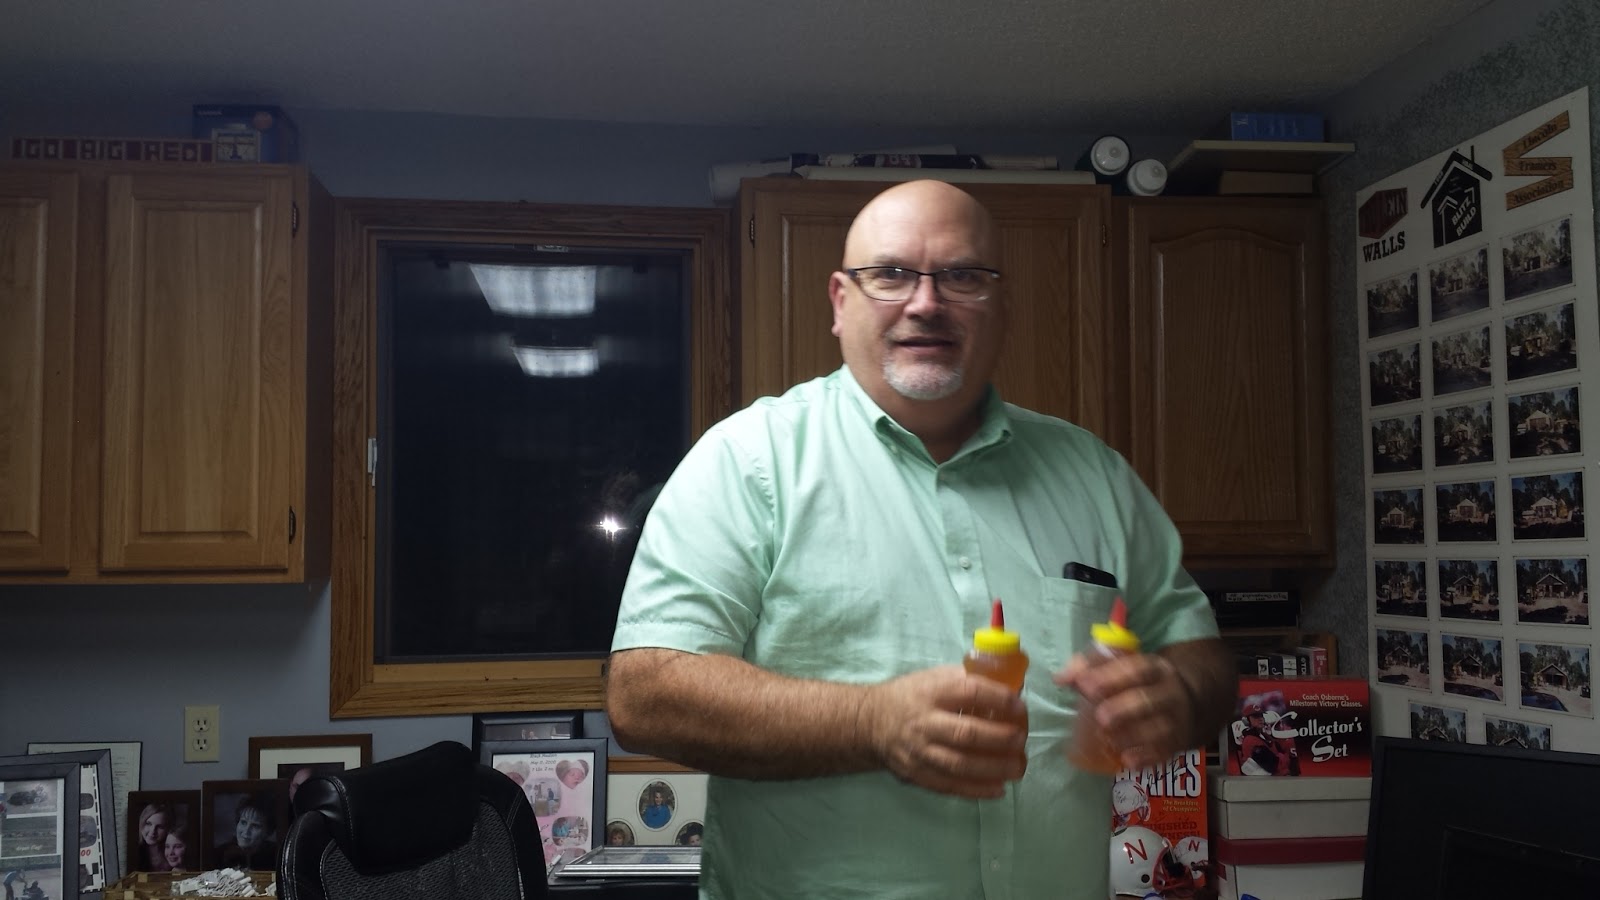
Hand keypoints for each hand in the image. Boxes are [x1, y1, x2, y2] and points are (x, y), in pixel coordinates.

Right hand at [861, 665, 1028, 798]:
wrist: (871, 722)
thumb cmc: (912, 695)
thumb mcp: (935, 677)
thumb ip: (969, 681)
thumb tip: (1013, 687)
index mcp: (931, 692)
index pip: (969, 692)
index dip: (998, 699)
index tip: (1020, 706)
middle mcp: (924, 722)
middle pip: (966, 734)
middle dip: (1000, 738)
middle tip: (1021, 740)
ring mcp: (920, 752)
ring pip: (960, 765)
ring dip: (993, 768)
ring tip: (1018, 767)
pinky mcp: (918, 775)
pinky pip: (950, 786)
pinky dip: (976, 790)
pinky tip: (999, 788)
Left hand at [1055, 652, 1198, 769]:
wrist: (1185, 703)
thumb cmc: (1138, 683)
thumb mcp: (1120, 668)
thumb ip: (1089, 668)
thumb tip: (1060, 678)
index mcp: (1154, 668)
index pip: (1136, 668)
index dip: (1110, 676)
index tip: (1085, 686)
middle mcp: (1170, 693)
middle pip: (1148, 700)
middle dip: (1122, 709)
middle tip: (1100, 717)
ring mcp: (1176, 720)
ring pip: (1158, 729)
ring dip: (1132, 736)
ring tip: (1109, 740)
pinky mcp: (1176, 744)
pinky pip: (1164, 753)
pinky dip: (1146, 758)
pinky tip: (1128, 761)